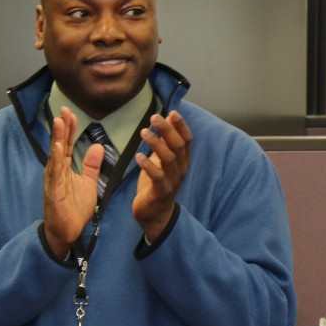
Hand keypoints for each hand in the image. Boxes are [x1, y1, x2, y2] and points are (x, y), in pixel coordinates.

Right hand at [42, 107, 103, 257]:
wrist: (67, 231)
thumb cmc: (74, 209)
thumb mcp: (88, 183)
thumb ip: (91, 165)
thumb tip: (97, 146)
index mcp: (64, 168)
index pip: (66, 144)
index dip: (69, 129)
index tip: (70, 113)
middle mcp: (56, 171)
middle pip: (59, 145)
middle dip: (61, 127)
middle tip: (64, 109)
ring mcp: (53, 180)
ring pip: (55, 155)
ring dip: (56, 138)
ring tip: (58, 121)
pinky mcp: (53, 191)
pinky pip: (55, 172)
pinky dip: (56, 158)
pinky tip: (57, 147)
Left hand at [133, 110, 191, 242]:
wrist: (155, 213)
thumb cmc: (157, 183)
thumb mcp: (162, 159)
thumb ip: (166, 141)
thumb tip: (168, 117)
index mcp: (182, 160)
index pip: (187, 140)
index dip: (181, 126)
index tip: (172, 112)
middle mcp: (181, 169)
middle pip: (178, 146)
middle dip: (167, 130)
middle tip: (154, 117)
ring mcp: (172, 181)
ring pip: (168, 159)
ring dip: (156, 144)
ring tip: (144, 132)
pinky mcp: (161, 192)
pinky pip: (157, 177)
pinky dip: (148, 165)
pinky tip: (138, 156)